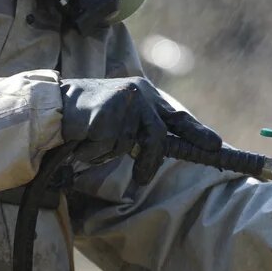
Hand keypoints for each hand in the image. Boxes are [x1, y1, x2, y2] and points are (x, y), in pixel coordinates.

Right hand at [60, 77, 221, 183]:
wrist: (56, 106)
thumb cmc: (91, 116)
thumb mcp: (125, 116)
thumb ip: (145, 127)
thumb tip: (169, 146)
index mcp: (146, 93)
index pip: (178, 116)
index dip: (197, 133)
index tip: (215, 146)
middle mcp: (139, 94)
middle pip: (158, 135)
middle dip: (150, 161)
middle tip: (143, 177)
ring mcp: (123, 103)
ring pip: (130, 146)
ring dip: (111, 153)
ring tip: (95, 144)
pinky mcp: (107, 115)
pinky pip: (109, 146)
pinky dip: (96, 151)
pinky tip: (85, 139)